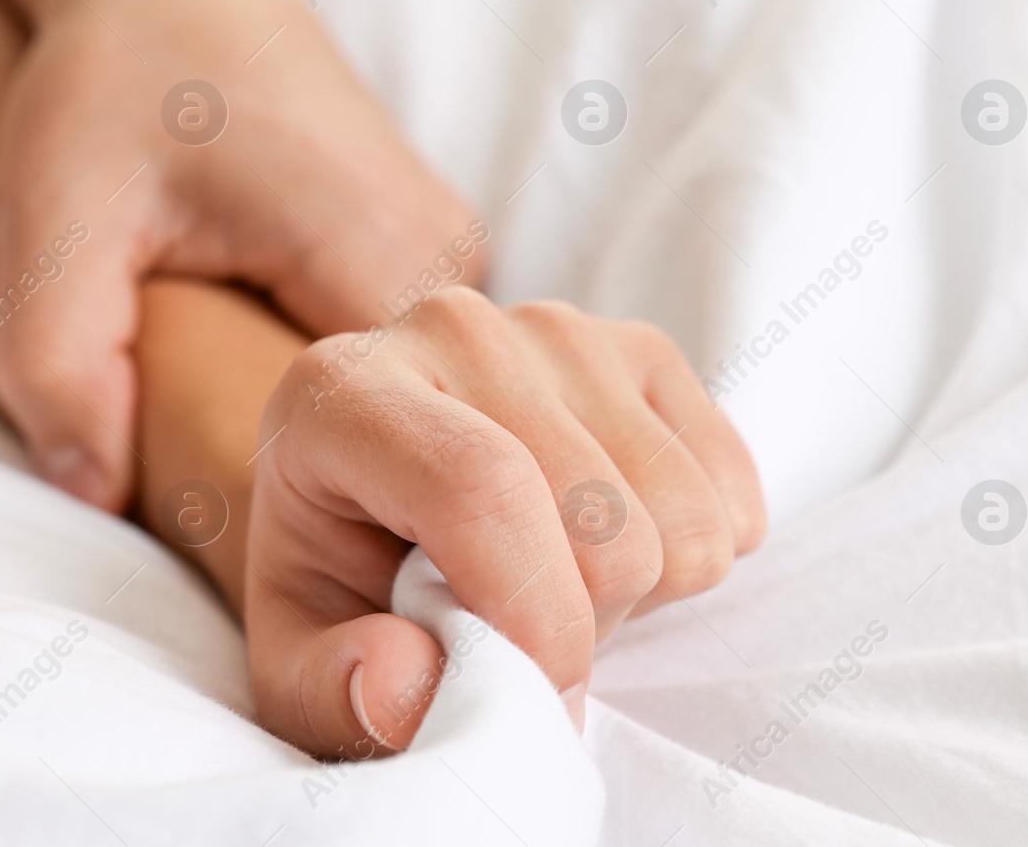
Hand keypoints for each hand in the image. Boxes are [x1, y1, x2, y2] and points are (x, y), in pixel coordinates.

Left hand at [0, 0, 481, 512]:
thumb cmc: (112, 74)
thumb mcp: (59, 215)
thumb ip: (62, 367)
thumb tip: (97, 499)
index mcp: (385, 256)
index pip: (430, 454)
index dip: (357, 529)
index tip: (278, 564)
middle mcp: (454, 260)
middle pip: (448, 436)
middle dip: (368, 498)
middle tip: (265, 532)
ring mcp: (454, 252)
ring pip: (441, 405)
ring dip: (371, 450)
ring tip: (286, 486)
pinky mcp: (427, 246)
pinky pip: (426, 366)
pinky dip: (372, 404)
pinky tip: (301, 421)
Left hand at [244, 286, 763, 756]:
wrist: (383, 505)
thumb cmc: (339, 589)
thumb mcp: (298, 669)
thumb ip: (335, 690)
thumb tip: (406, 682)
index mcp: (344, 395)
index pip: (477, 485)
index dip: (534, 615)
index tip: (541, 699)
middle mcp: (451, 332)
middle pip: (599, 518)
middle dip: (582, 626)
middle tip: (514, 631)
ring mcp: (557, 328)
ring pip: (680, 515)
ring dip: (638, 594)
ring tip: (551, 581)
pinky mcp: (638, 347)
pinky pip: (729, 491)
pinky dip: (691, 553)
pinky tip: (608, 540)